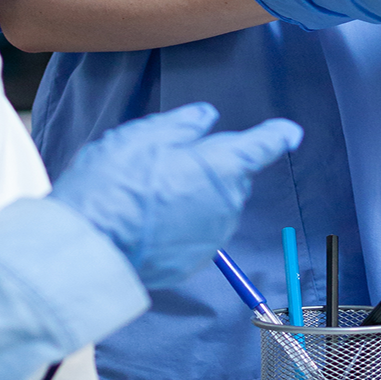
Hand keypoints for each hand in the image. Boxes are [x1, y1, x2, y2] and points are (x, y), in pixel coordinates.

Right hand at [51, 104, 302, 288]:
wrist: (91, 247)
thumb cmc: (116, 185)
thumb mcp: (144, 137)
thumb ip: (183, 124)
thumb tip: (207, 117)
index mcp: (223, 166)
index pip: (263, 145)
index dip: (277, 134)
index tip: (289, 132)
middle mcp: (227, 204)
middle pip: (231, 177)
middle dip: (209, 167)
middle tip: (165, 164)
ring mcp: (212, 237)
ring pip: (213, 206)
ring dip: (194, 197)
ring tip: (149, 196)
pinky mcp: (193, 262)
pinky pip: (195, 234)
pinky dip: (180, 226)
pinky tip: (147, 222)